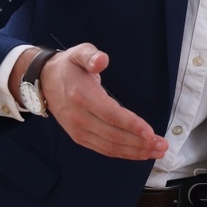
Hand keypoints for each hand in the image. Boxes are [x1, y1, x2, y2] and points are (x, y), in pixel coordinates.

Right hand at [28, 43, 167, 159]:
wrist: (44, 81)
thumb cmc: (68, 67)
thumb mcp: (79, 53)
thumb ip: (91, 55)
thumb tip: (102, 61)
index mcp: (82, 96)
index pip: (111, 115)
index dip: (132, 126)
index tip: (150, 133)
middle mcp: (79, 117)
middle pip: (114, 135)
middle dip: (140, 143)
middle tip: (162, 145)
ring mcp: (78, 130)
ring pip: (110, 146)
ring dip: (135, 152)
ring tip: (157, 151)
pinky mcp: (79, 137)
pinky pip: (104, 149)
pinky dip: (123, 153)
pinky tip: (139, 153)